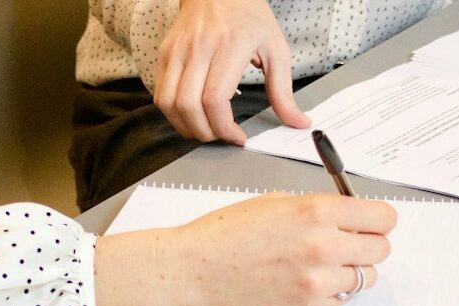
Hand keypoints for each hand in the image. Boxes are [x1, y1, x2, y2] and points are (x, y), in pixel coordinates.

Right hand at [94, 193, 395, 305]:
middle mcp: (324, 246)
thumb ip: (320, 208)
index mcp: (317, 211)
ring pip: (365, 278)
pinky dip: (330, 293)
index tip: (371, 223)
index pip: (383, 218)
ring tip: (322, 265)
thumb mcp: (278, 202)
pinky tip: (303, 282)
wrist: (195, 270)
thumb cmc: (229, 232)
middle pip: (381, 249)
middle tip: (346, 244)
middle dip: (367, 244)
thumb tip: (352, 216)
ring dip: (351, 271)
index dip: (378, 220)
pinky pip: (341, 300)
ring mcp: (318, 282)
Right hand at [153, 0, 311, 145]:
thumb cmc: (249, 16)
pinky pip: (160, 93)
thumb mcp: (276, 48)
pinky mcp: (165, 53)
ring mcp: (177, 50)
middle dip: (206, 133)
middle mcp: (199, 48)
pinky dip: (173, 112)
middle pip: (188, 106)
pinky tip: (191, 115)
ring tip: (206, 129)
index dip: (224, 128)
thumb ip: (284, 90)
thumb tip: (298, 122)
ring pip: (168, 103)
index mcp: (229, 47)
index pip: (215, 99)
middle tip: (222, 136)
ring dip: (185, 126)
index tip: (238, 136)